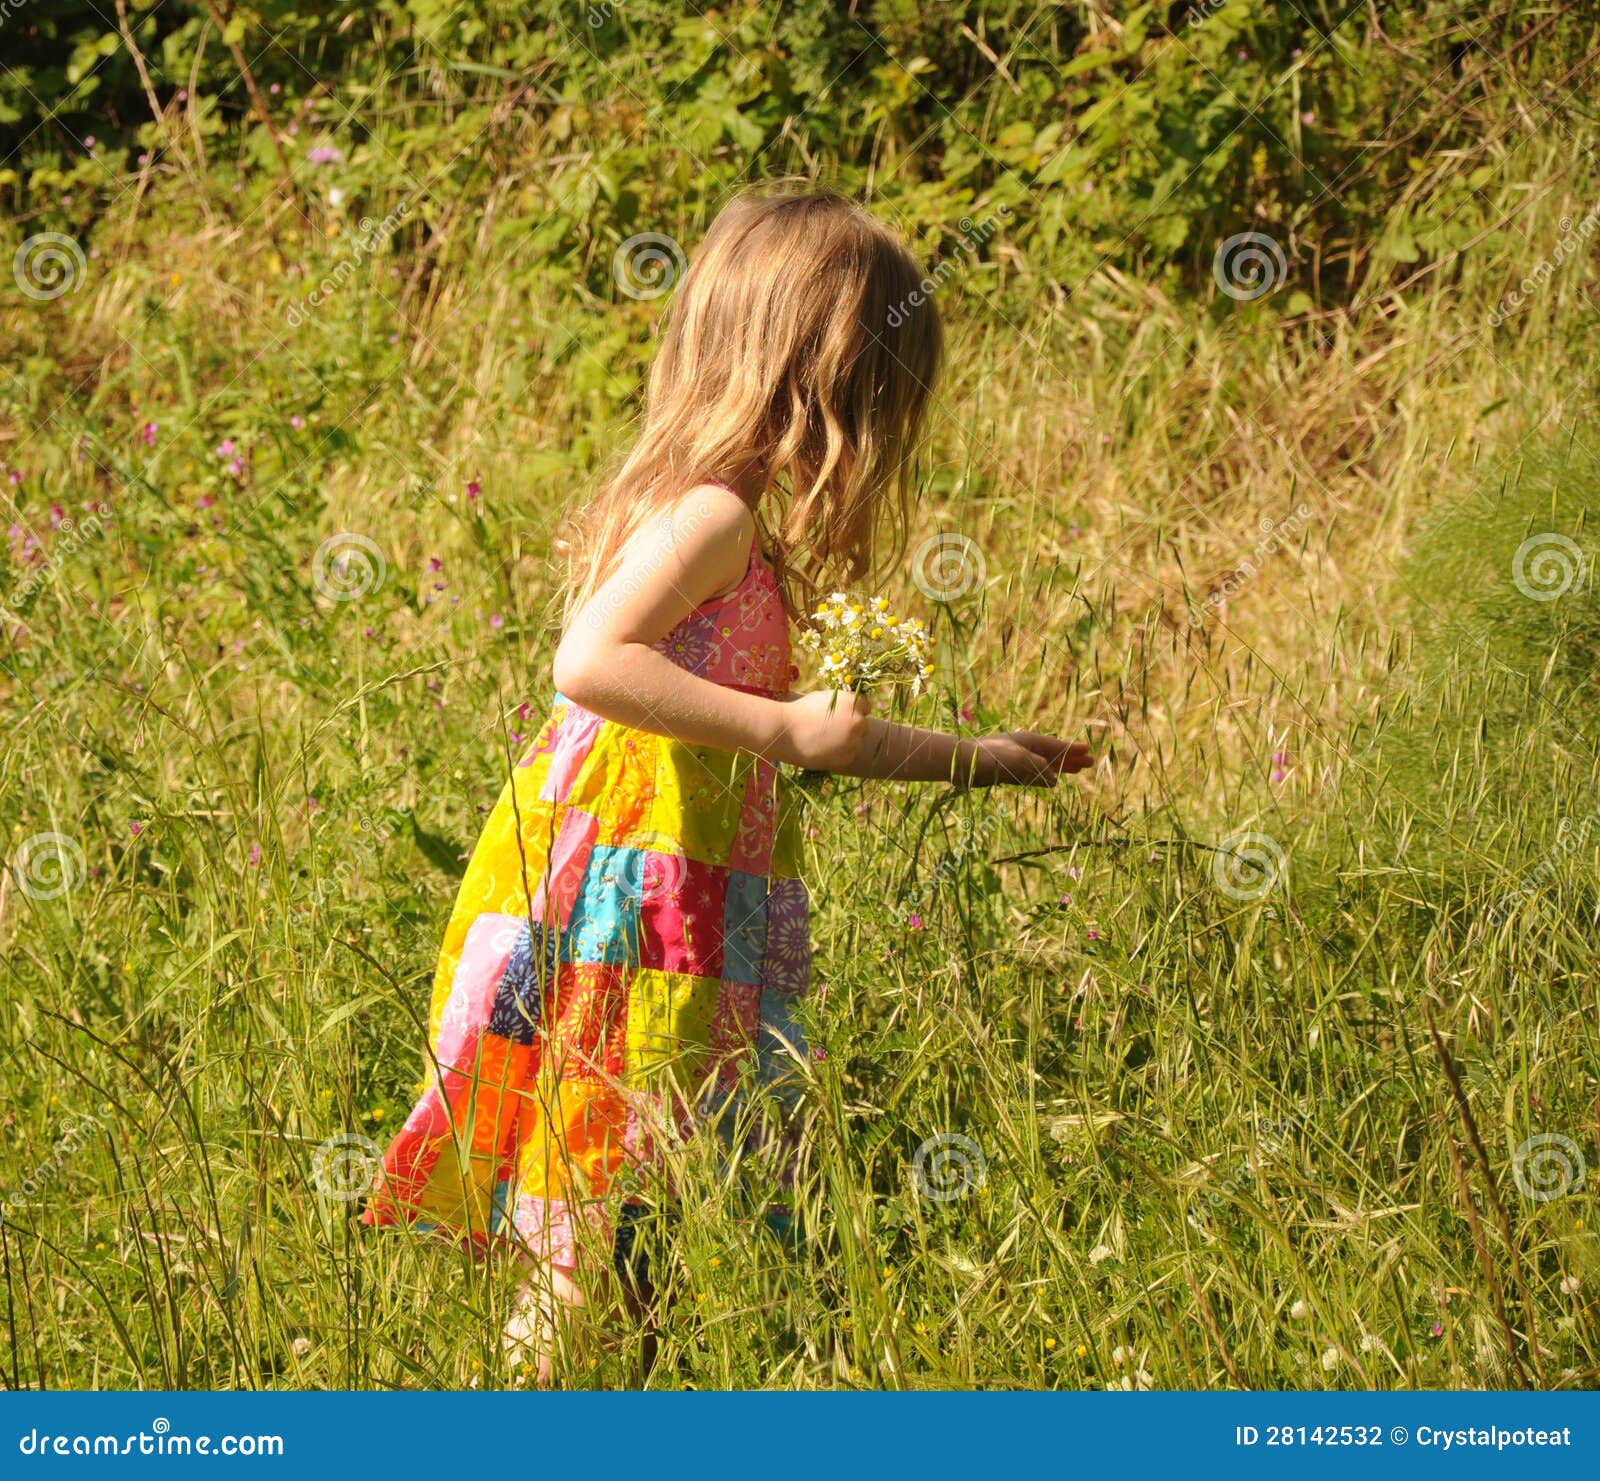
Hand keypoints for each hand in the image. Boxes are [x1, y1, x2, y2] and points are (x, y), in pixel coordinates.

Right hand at [770, 690, 869, 770]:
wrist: (784, 732)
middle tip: (833, 729)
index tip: (844, 714)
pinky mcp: (846, 758)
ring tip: (825, 740)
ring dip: (847, 741)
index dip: (854, 709)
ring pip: (857, 741)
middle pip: (863, 724)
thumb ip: (840, 702)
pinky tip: (823, 749)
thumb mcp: (822, 698)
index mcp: (852, 702)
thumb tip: (849, 706)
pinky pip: (849, 755)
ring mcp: (853, 741)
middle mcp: (857, 721)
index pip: (865, 706)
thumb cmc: (799, 711)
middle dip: (851, 726)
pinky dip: (840, 754)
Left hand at [961, 731, 1092, 786]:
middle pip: (1054, 755)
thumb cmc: (990, 756)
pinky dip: (1046, 778)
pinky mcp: (1008, 773)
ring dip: (1062, 768)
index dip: (1073, 750)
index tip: (1088, 750)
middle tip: (1089, 763)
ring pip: (1046, 766)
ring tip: (1076, 770)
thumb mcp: (1019, 760)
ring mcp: (1017, 761)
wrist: (961, 763)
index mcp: (1029, 741)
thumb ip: (1039, 768)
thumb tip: (1054, 780)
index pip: (1056, 746)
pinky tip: (1052, 782)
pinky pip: (1034, 776)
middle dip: (1071, 759)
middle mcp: (1025, 749)